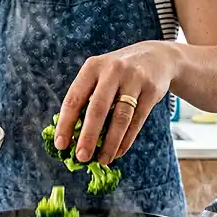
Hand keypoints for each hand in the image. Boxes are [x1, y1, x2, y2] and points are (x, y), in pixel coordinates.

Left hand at [55, 41, 176, 164]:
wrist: (156, 57)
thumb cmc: (118, 74)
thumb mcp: (100, 76)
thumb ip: (86, 100)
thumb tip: (71, 137)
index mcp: (92, 68)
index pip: (74, 99)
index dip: (66, 124)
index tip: (60, 145)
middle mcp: (112, 71)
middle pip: (97, 109)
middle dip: (88, 136)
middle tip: (81, 157)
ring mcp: (134, 80)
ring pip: (120, 118)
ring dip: (110, 143)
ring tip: (102, 160)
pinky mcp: (151, 90)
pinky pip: (137, 121)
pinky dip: (126, 140)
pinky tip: (118, 152)